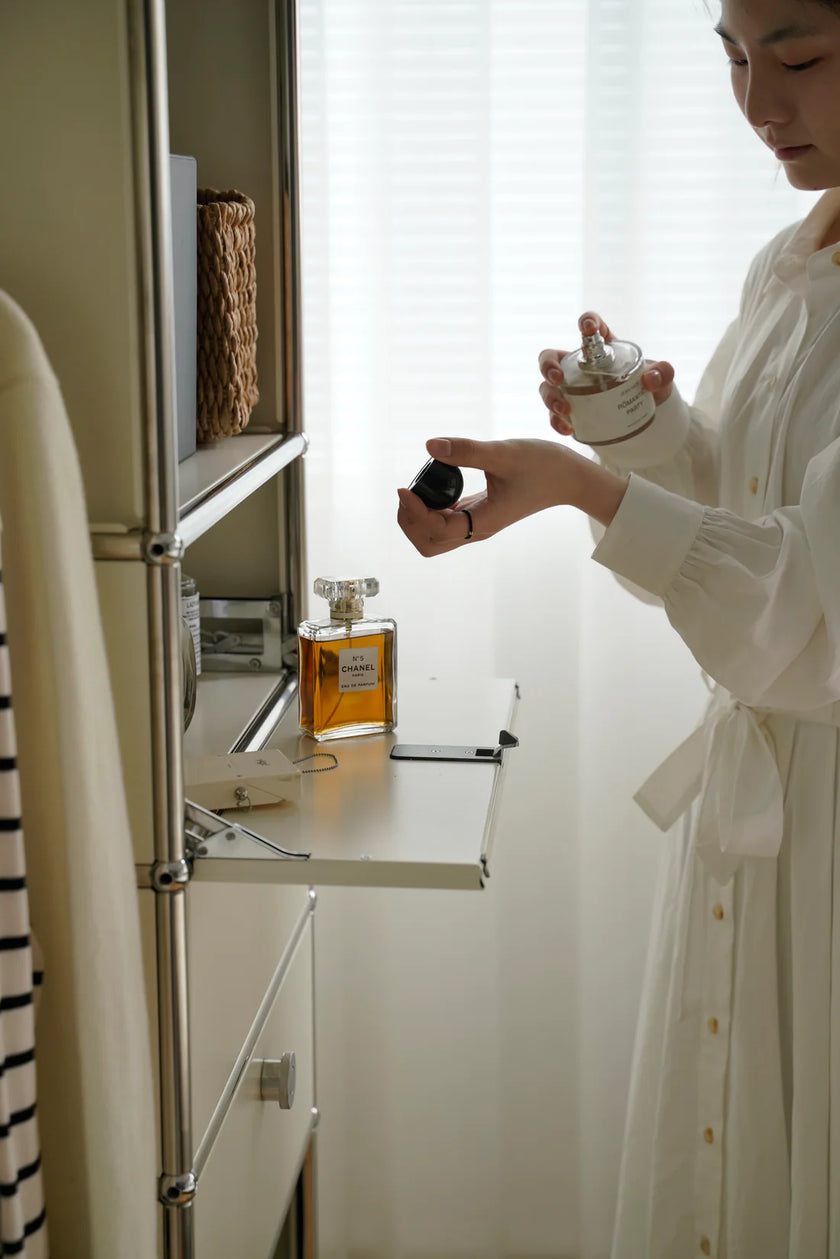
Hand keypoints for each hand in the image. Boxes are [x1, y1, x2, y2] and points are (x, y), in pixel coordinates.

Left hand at [397, 435, 627, 556]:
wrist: (569, 478)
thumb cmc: (542, 466)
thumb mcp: (504, 453)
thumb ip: (467, 450)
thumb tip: (430, 446)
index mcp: (482, 522)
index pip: (436, 530)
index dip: (415, 512)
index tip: (405, 487)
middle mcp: (476, 529)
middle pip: (428, 544)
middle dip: (410, 521)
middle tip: (408, 491)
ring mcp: (476, 524)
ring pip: (434, 537)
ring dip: (417, 518)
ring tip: (417, 488)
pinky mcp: (478, 514)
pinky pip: (445, 522)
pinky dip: (430, 509)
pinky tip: (435, 485)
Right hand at [538, 311, 674, 436]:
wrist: (645, 413)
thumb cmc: (650, 386)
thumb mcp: (661, 378)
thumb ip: (662, 373)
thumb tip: (650, 379)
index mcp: (601, 347)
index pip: (589, 326)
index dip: (586, 322)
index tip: (588, 329)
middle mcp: (578, 365)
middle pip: (550, 357)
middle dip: (548, 366)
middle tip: (558, 379)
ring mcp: (569, 388)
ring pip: (546, 387)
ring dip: (550, 398)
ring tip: (565, 410)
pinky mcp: (568, 409)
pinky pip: (553, 414)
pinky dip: (556, 421)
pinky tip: (568, 429)